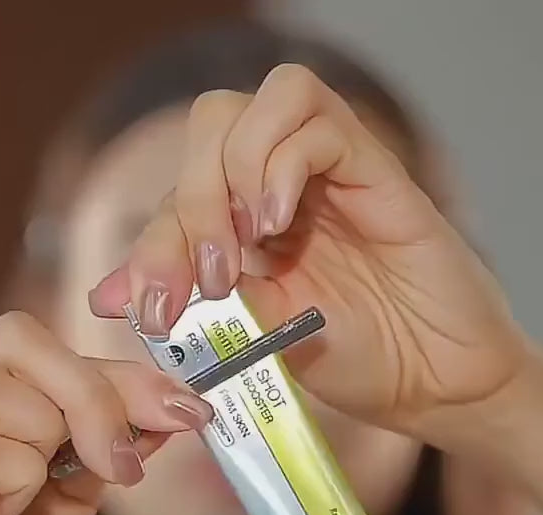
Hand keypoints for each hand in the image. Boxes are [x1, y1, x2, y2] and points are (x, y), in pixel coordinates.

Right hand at [0, 312, 210, 514]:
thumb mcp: (63, 499)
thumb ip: (103, 447)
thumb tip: (163, 411)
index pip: (43, 343)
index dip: (120, 371)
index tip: (183, 408)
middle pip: (20, 336)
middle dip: (94, 398)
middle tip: (120, 463)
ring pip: (4, 389)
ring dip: (43, 447)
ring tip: (25, 498)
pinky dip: (19, 488)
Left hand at [89, 63, 527, 453]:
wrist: (435, 381)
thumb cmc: (357, 361)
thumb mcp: (257, 340)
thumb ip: (195, 309)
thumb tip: (107, 295)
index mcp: (249, 229)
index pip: (178, 199)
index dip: (148, 247)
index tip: (144, 309)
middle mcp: (283, 189)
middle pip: (209, 131)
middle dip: (186, 208)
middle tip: (204, 281)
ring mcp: (328, 173)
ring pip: (258, 105)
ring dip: (229, 174)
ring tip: (246, 249)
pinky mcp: (374, 168)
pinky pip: (314, 120)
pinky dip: (281, 163)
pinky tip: (278, 225)